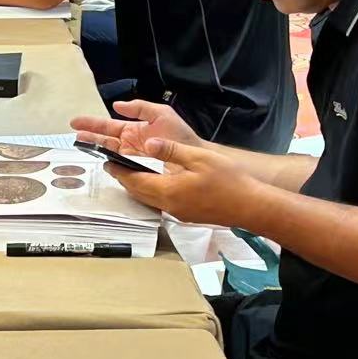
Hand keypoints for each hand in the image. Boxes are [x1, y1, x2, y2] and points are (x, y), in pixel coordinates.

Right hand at [70, 98, 203, 156]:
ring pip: (108, 154)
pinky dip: (109, 166)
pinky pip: (120, 169)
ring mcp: (131, 160)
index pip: (108, 126)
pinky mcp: (136, 171)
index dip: (92, 123)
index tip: (76, 122)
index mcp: (132, 130)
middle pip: (103, 141)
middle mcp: (128, 146)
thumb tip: (118, 105)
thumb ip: (140, 107)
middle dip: (88, 137)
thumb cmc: (180, 135)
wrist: (193, 155)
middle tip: (74, 136)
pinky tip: (101, 162)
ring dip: (95, 150)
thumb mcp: (161, 114)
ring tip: (81, 145)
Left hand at [105, 140, 260, 228]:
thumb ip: (171, 150)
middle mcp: (168, 205)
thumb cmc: (229, 181)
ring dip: (137, 186)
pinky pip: (160, 203)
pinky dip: (151, 192)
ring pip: (148, 200)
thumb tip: (149, 143)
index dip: (118, 170)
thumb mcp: (199, 158)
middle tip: (114, 165)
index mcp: (168, 190)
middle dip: (123, 179)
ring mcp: (177, 212)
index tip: (107, 161)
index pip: (133, 181)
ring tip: (131, 172)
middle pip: (137, 193)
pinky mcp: (185, 215)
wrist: (250, 206)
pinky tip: (156, 183)